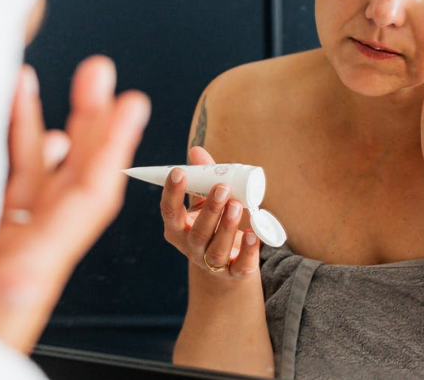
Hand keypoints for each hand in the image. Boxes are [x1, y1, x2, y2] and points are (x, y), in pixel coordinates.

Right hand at [0, 56, 149, 352]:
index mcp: (31, 270)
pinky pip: (5, 192)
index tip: (129, 108)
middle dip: (88, 122)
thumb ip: (3, 295)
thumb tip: (22, 272)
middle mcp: (25, 255)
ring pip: (32, 178)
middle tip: (99, 74)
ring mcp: (3, 248)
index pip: (85, 200)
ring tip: (39, 79)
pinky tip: (18, 121)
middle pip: (70, 179)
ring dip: (44, 125)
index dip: (110, 150)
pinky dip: (13, 153)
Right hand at [159, 146, 261, 283]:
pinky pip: (240, 265)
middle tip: (222, 187)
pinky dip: (248, 251)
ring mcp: (211, 263)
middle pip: (197, 232)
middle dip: (210, 209)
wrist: (226, 262)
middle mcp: (191, 247)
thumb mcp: (204, 202)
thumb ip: (202, 178)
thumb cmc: (211, 224)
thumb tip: (196, 151)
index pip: (169, 212)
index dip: (172, 193)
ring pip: (216, 249)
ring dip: (227, 226)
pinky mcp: (234, 273)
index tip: (179, 172)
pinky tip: (253, 234)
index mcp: (177, 229)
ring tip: (237, 205)